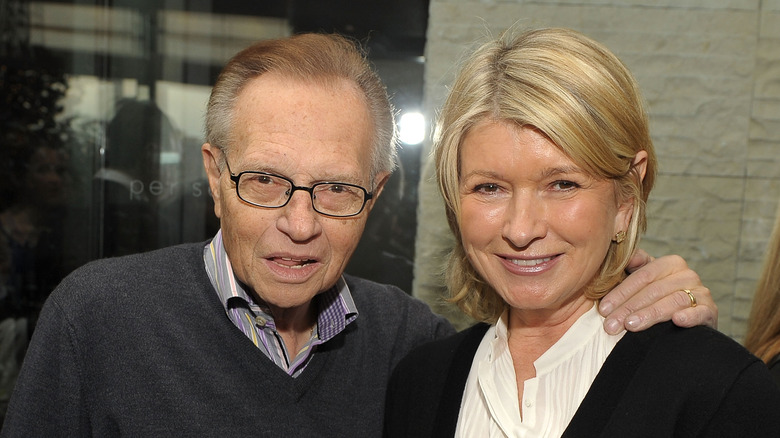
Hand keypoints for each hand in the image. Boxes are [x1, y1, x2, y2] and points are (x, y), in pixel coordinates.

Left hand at [598, 249, 717, 334]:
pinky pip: (701, 312)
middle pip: (654, 290)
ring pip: (673, 300)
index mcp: (670, 263)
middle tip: (611, 325)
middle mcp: (687, 274)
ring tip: (631, 326)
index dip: (621, 293)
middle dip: (629, 308)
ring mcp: (701, 292)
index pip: (642, 276)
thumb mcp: (642, 282)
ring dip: (650, 314)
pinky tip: (677, 321)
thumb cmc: (655, 300)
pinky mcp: (710, 311)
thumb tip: (627, 257)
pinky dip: (690, 316)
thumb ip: (632, 267)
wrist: (683, 324)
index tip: (603, 309)